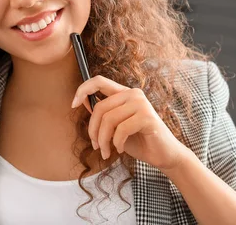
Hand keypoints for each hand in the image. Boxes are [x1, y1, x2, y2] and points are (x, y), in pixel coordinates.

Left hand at [71, 75, 187, 170]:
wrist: (163, 155)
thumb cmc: (138, 140)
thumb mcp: (116, 125)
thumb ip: (104, 113)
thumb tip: (83, 103)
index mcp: (124, 93)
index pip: (98, 81)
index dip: (82, 90)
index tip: (72, 105)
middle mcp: (133, 94)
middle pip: (100, 107)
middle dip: (93, 130)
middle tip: (96, 146)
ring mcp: (141, 104)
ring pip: (108, 120)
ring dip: (104, 141)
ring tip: (106, 151)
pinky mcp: (147, 117)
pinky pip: (121, 130)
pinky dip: (117, 143)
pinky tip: (121, 149)